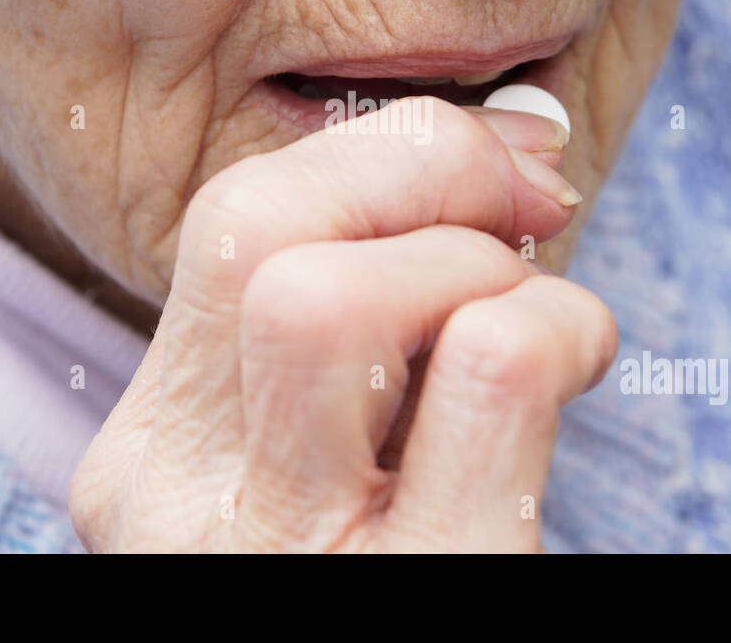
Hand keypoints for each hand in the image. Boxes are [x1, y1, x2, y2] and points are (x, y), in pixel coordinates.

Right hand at [69, 96, 617, 551]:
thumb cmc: (393, 563)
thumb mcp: (338, 447)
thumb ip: (380, 301)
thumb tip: (521, 135)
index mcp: (155, 450)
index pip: (232, 223)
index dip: (384, 155)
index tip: (503, 165)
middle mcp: (176, 504)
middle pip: (257, 233)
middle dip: (423, 172)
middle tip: (525, 210)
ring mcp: (278, 563)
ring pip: (337, 297)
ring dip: (480, 266)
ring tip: (533, 324)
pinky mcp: (418, 595)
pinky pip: (486, 366)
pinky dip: (560, 325)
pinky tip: (575, 370)